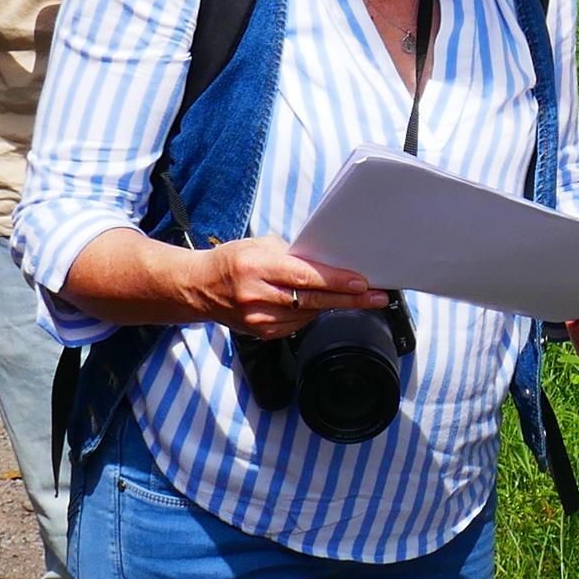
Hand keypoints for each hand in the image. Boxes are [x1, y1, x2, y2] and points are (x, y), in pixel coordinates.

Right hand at [179, 235, 389, 339]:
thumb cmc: (233, 260)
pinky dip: (314, 312)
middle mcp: (256, 296)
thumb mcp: (260, 246)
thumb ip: (293, 255)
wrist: (198, 288)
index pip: (304, 277)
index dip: (336, 282)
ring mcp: (258, 319)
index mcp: (256, 268)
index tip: (362, 283)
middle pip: (313, 300)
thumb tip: (328, 263)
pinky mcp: (262, 333)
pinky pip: (298, 324)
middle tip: (379, 297)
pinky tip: (324, 303)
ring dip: (335, 304)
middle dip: (351, 299)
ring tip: (359, 297)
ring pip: (309, 313)